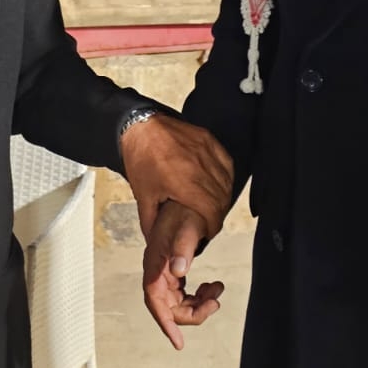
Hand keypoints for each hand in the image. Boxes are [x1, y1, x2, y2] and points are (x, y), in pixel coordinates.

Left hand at [119, 111, 233, 240]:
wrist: (140, 125)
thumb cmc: (141, 158)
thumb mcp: (143, 195)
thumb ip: (150, 222)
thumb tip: (154, 241)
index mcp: (186, 183)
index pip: (212, 212)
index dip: (212, 226)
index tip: (207, 231)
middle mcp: (202, 167)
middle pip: (222, 200)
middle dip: (216, 214)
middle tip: (207, 220)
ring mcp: (208, 151)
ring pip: (226, 182)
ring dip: (221, 196)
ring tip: (211, 204)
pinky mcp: (209, 140)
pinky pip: (226, 164)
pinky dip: (223, 177)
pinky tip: (215, 183)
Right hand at [141, 200, 224, 349]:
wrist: (183, 201)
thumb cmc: (183, 212)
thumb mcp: (188, 226)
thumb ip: (183, 246)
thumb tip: (179, 270)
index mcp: (155, 263)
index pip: (155, 300)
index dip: (165, 322)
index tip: (178, 342)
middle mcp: (156, 271)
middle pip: (168, 306)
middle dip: (192, 312)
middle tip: (215, 302)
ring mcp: (163, 273)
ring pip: (177, 303)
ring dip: (198, 304)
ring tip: (216, 291)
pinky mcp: (172, 273)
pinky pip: (182, 295)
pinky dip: (197, 297)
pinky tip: (210, 288)